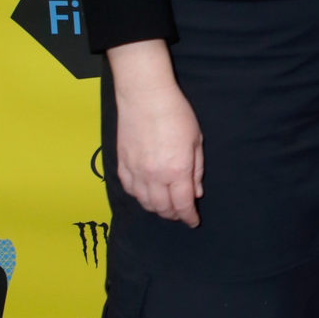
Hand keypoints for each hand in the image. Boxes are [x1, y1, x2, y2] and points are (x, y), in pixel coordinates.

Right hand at [107, 40, 203, 225]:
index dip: (188, 217)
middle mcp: (154, 176)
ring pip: (144, 202)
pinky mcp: (122, 164)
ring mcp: (136, 171)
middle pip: (162, 208)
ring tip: (165, 206)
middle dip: (173, 214)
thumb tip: (196, 192)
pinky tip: (145, 194)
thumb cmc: (176, 113)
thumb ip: (196, 170)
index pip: (182, 205)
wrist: (145, 95)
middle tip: (181, 213)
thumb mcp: (196, 140)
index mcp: (177, 170)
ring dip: (156, 208)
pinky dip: (139, 196)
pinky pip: (129, 189)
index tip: (193, 221)